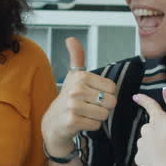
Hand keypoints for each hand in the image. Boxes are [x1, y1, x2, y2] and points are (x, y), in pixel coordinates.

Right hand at [41, 36, 117, 158]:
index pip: (112, 88)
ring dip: (97, 117)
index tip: (93, 95)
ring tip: (85, 114)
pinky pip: (96, 125)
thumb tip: (70, 39)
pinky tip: (81, 122)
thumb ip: (77, 57)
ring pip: (104, 114)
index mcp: (81, 76)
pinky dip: (91, 126)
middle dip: (104, 107)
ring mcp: (73, 106)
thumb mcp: (73, 75)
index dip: (106, 94)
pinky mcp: (73, 121)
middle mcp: (76, 89)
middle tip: (90, 106)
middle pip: (111, 101)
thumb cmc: (68, 98)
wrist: (53, 122)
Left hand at [132, 85, 165, 165]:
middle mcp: (146, 130)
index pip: (150, 106)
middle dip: (158, 129)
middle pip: (151, 126)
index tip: (136, 96)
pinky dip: (152, 156)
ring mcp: (141, 145)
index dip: (144, 100)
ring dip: (156, 143)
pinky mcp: (139, 158)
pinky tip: (161, 161)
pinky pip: (146, 154)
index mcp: (158, 120)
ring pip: (148, 140)